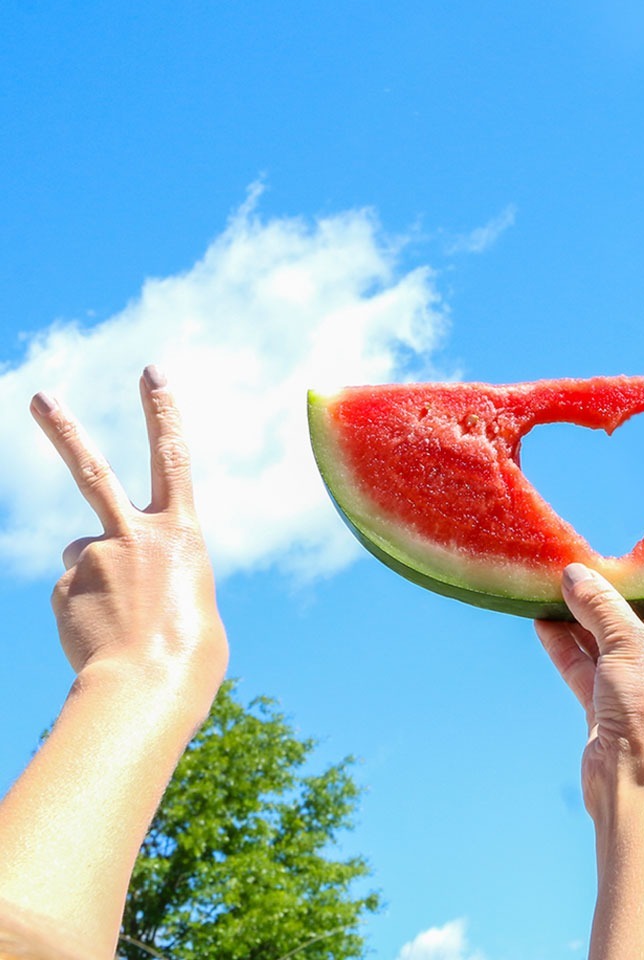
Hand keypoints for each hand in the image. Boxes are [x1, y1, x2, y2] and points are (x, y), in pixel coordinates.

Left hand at [30, 367, 227, 716]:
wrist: (150, 687)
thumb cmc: (188, 651)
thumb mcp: (189, 595)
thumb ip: (153, 564)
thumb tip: (101, 562)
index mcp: (183, 532)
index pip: (175, 455)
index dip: (163, 410)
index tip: (152, 371)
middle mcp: (136, 534)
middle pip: (93, 471)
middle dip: (63, 431)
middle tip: (39, 396)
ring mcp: (95, 559)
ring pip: (83, 549)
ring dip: (98, 575)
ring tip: (118, 616)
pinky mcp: (65, 588)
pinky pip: (72, 591)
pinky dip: (84, 611)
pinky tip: (101, 636)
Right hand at [535, 564, 643, 816]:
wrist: (635, 786)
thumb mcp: (628, 643)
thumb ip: (601, 605)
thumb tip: (574, 572)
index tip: (614, 566)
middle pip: (638, 628)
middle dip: (605, 605)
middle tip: (576, 575)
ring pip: (609, 651)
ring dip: (581, 625)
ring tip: (552, 593)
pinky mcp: (615, 716)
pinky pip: (591, 673)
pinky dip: (570, 651)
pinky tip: (545, 625)